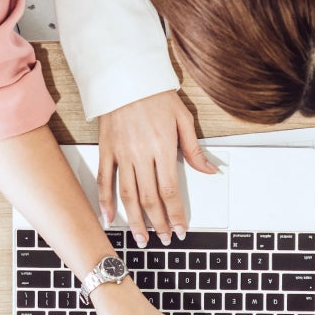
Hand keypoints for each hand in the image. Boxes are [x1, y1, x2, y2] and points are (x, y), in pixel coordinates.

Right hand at [96, 90, 213, 243]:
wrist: (125, 76)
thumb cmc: (156, 95)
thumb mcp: (183, 119)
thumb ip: (195, 149)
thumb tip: (210, 170)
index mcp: (163, 147)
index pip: (170, 191)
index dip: (176, 214)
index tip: (180, 229)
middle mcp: (141, 154)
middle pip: (150, 198)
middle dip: (158, 223)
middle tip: (163, 239)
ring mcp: (122, 154)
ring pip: (128, 195)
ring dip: (135, 220)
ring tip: (141, 238)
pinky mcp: (106, 150)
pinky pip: (104, 180)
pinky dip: (105, 201)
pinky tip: (109, 218)